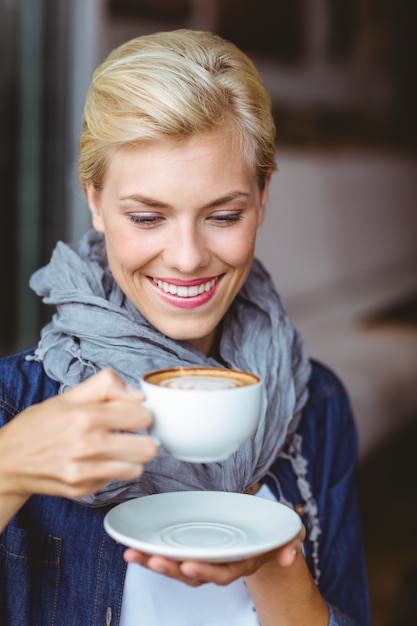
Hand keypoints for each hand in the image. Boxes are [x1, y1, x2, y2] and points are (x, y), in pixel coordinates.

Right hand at [0, 369, 157, 501]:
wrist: (8, 460)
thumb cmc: (39, 425)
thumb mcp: (68, 396)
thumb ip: (106, 385)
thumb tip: (137, 393)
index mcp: (85, 416)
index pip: (142, 416)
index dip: (142, 413)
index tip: (134, 414)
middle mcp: (86, 446)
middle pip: (147, 448)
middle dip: (144, 438)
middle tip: (132, 433)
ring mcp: (84, 472)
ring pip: (137, 468)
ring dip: (132, 457)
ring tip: (119, 448)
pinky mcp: (82, 490)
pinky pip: (115, 480)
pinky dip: (113, 470)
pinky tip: (99, 460)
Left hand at [123, 526, 304, 586]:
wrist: (261, 537)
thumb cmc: (271, 534)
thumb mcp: (287, 535)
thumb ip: (290, 541)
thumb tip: (289, 554)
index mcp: (241, 562)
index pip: (222, 572)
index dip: (205, 571)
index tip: (189, 565)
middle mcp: (219, 567)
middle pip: (193, 575)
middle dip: (172, 569)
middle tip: (153, 559)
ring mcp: (204, 562)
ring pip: (176, 568)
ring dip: (154, 563)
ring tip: (132, 554)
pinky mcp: (191, 553)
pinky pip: (170, 557)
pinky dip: (150, 553)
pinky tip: (131, 547)